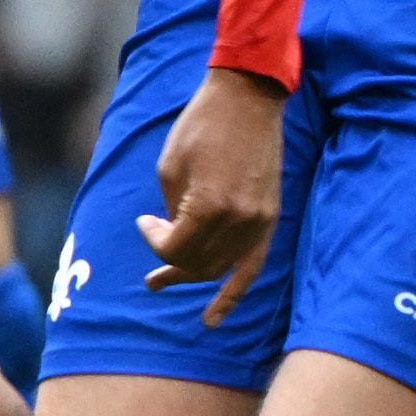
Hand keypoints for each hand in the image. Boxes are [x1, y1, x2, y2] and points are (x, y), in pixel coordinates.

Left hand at [138, 65, 286, 324]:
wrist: (248, 98)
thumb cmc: (200, 126)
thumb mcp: (170, 167)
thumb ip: (172, 212)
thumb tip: (172, 238)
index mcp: (208, 207)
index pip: (174, 248)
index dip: (153, 242)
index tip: (145, 222)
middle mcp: (238, 221)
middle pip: (197, 264)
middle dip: (169, 265)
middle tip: (151, 274)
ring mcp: (259, 221)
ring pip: (221, 268)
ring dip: (193, 276)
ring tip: (165, 284)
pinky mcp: (270, 217)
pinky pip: (252, 266)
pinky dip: (233, 294)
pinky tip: (214, 317)